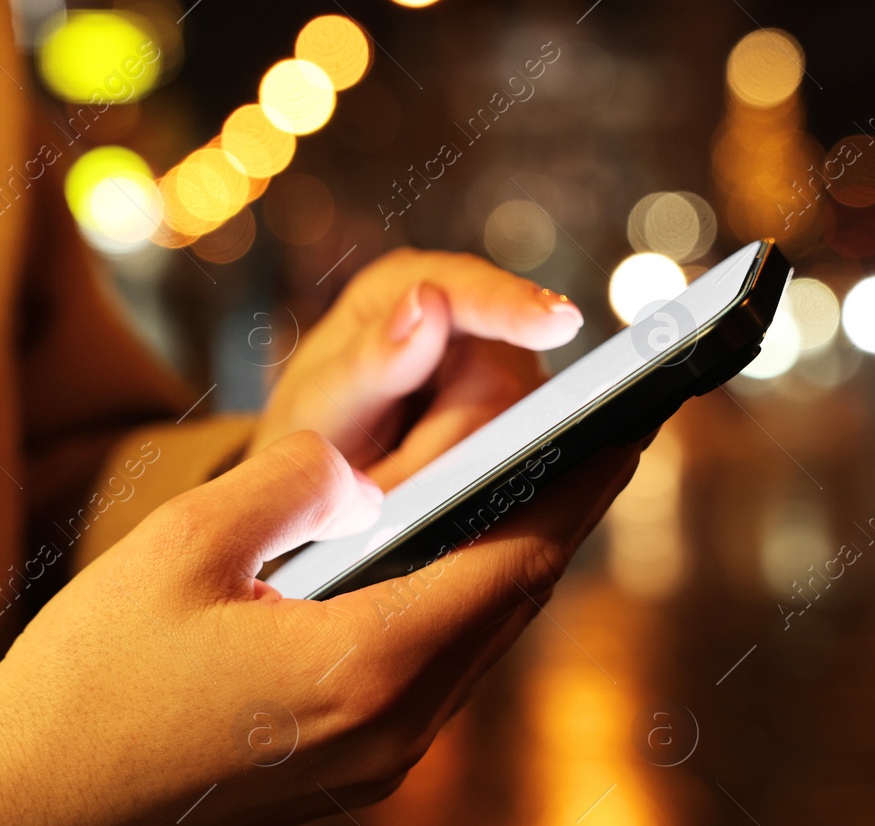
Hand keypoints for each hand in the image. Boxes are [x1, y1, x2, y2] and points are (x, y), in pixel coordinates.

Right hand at [0, 430, 639, 825]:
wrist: (28, 807)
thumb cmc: (92, 673)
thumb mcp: (183, 544)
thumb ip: (293, 481)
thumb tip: (363, 470)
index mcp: (362, 669)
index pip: (510, 562)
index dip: (577, 487)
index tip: (630, 425)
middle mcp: (392, 731)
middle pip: (511, 605)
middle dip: (564, 517)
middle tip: (607, 439)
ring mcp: (376, 766)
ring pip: (480, 645)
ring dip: (518, 565)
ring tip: (548, 488)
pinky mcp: (351, 776)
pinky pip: (439, 677)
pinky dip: (466, 611)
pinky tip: (462, 564)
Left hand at [248, 249, 582, 489]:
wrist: (316, 478)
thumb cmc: (314, 427)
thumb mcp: (321, 400)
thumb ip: (371, 358)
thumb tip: (427, 303)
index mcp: (402, 288)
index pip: (471, 293)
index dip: (515, 308)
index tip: (560, 322)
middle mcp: (461, 317)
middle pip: (502, 384)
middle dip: (446, 447)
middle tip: (386, 483)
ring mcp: (495, 365)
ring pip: (518, 428)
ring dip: (458, 469)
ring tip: (398, 478)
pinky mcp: (515, 412)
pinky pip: (520, 454)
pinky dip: (478, 480)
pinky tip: (442, 488)